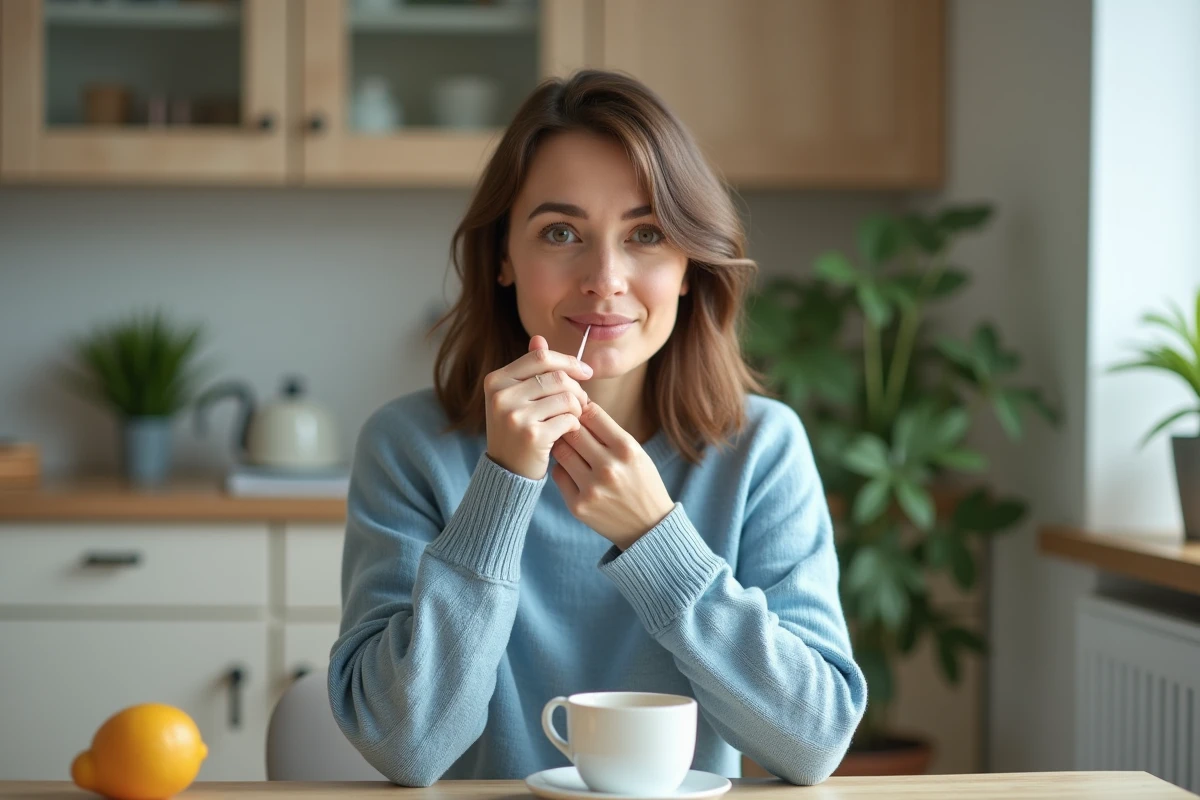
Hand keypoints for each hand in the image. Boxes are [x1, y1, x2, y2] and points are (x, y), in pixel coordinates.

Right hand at [485, 335, 593, 479]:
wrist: (507, 472)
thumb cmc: (516, 431)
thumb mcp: (515, 398)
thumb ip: (528, 369)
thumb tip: (540, 339)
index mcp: (496, 381)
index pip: (541, 358)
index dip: (569, 362)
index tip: (586, 372)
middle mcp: (501, 396)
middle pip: (557, 378)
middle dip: (577, 390)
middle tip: (581, 403)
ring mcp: (514, 415)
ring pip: (566, 398)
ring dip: (577, 408)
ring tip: (573, 418)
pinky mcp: (531, 435)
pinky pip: (568, 419)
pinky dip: (574, 425)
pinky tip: (567, 432)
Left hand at [550, 401, 674, 549]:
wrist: (648, 527)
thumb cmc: (642, 483)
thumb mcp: (636, 453)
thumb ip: (609, 433)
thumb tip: (579, 407)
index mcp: (627, 449)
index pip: (592, 414)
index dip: (583, 410)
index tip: (581, 412)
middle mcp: (609, 468)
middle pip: (573, 431)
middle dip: (569, 426)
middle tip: (568, 428)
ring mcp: (592, 488)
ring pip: (561, 451)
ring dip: (562, 445)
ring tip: (569, 447)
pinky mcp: (578, 506)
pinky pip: (558, 474)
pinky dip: (563, 468)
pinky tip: (572, 470)